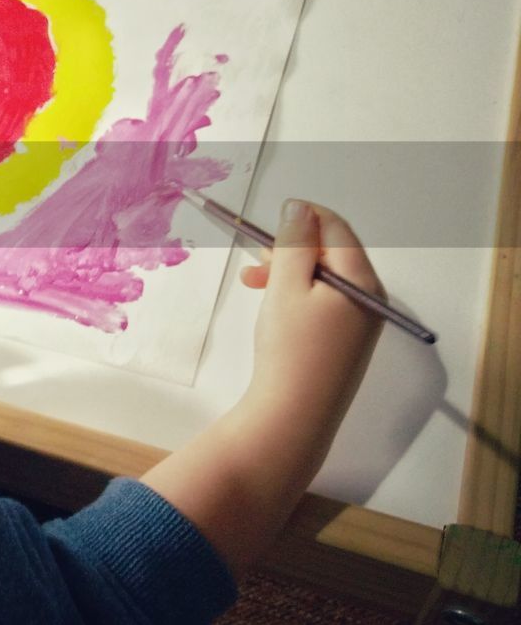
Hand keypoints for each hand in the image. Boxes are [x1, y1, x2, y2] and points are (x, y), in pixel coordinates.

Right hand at [238, 200, 383, 433]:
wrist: (294, 416)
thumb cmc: (290, 347)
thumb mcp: (286, 286)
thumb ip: (294, 242)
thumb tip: (300, 209)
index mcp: (363, 282)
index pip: (337, 229)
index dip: (304, 216)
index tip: (268, 220)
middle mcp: (370, 299)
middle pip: (332, 254)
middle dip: (292, 248)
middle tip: (255, 256)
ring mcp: (360, 324)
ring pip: (323, 279)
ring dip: (288, 272)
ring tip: (253, 282)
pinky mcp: (345, 343)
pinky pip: (324, 303)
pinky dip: (297, 295)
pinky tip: (273, 306)